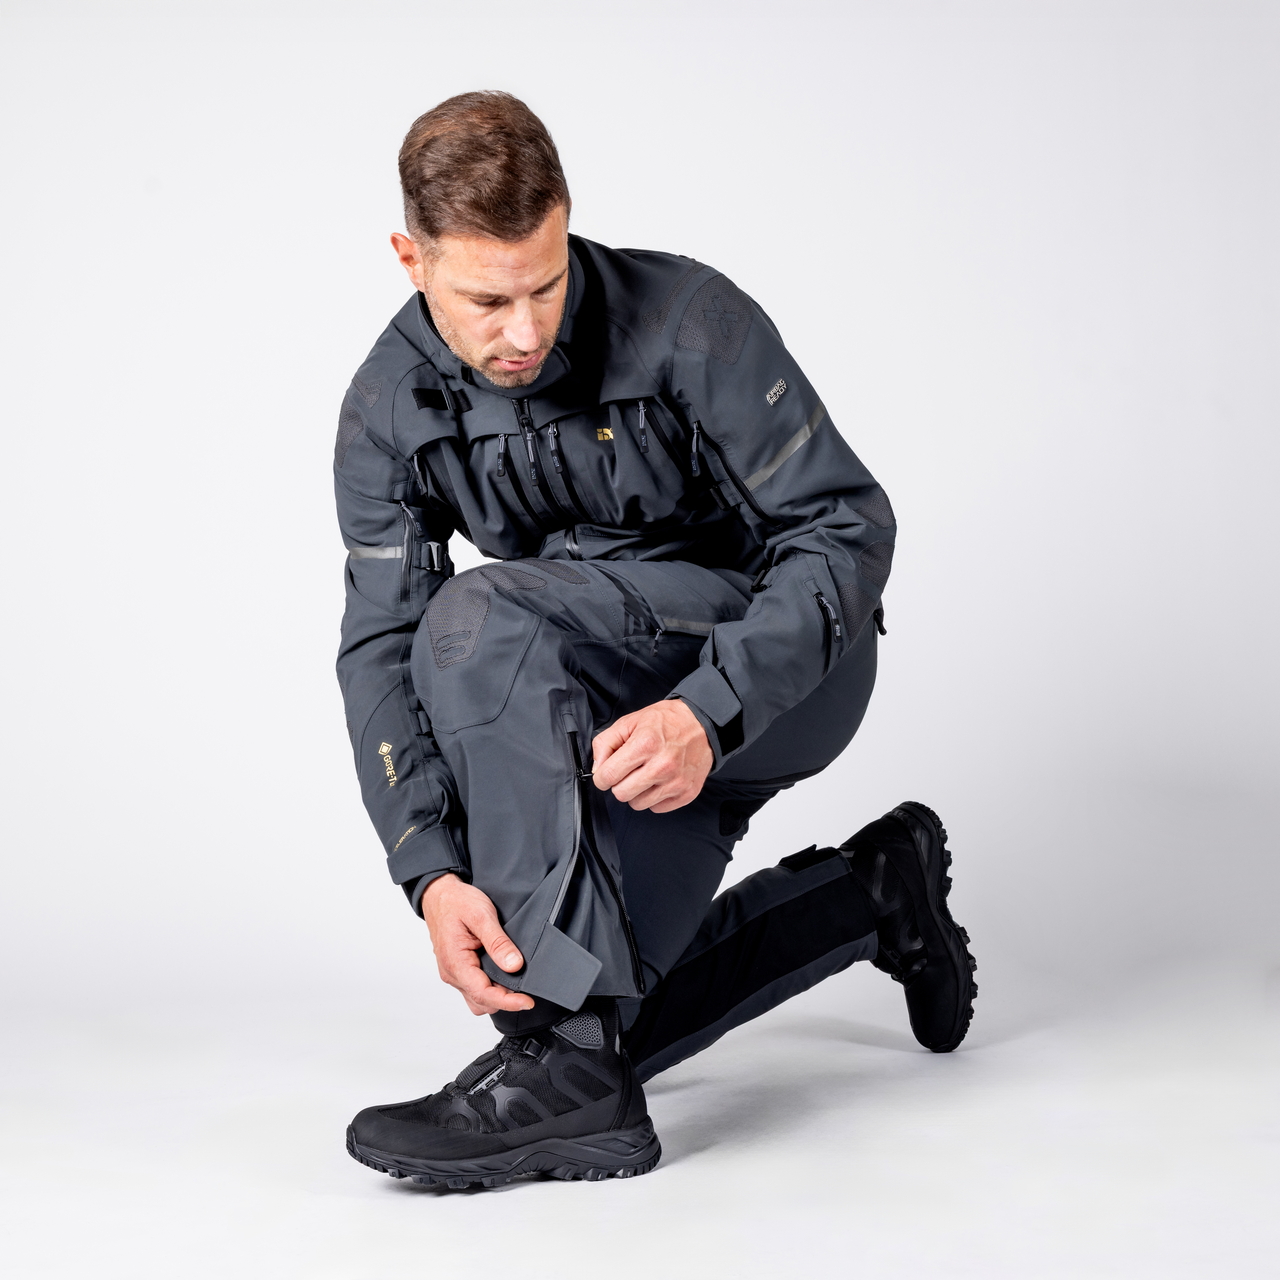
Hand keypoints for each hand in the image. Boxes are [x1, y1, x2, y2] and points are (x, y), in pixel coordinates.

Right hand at [420, 874, 535, 1015]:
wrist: (438, 894)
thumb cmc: (456, 902)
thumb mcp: (481, 915)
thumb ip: (497, 942)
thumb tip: (514, 965)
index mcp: (455, 963)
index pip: (483, 994)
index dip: (508, 1002)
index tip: (528, 1001)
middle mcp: (452, 973)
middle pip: (481, 1002)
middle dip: (505, 1000)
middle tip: (526, 986)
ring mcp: (453, 973)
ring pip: (478, 998)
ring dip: (497, 995)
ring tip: (515, 980)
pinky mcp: (458, 969)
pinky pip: (474, 987)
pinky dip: (490, 987)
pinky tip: (502, 973)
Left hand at [591, 699, 712, 811]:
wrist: (703, 724)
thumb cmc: (667, 721)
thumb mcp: (630, 721)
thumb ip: (606, 743)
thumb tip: (597, 769)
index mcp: (645, 745)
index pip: (608, 776)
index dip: (602, 776)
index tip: (607, 772)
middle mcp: (662, 766)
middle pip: (621, 794)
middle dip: (619, 784)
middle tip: (628, 771)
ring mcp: (676, 782)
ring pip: (638, 804)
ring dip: (637, 792)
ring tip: (646, 775)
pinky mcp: (687, 793)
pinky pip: (657, 808)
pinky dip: (654, 797)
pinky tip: (659, 781)